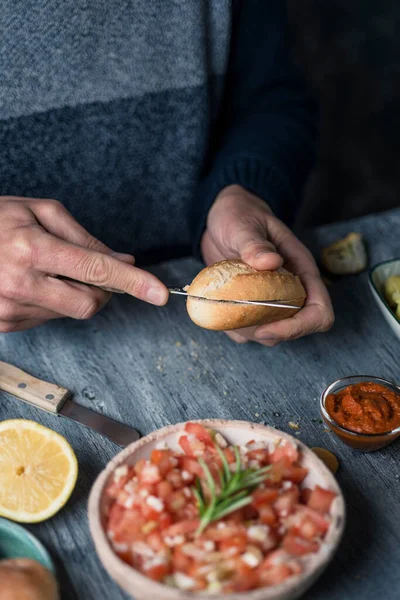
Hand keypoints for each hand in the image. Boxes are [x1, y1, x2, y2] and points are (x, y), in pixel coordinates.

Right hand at [0, 197, 167, 331]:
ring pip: (70, 312)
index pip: (95, 269)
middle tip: (90, 270)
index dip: (132, 282)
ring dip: (73, 293)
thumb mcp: (40, 212)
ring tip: (46, 269)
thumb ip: (84, 238)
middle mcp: (20, 283)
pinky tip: (32, 283)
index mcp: (31, 248)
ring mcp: (10, 309)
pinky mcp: (4, 324)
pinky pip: (49, 319)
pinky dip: (53, 302)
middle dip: (101, 290)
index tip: (160, 293)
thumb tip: (123, 261)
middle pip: (90, 303)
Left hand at [201, 185, 333, 345]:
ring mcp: (272, 299)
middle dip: (269, 333)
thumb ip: (254, 243)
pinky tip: (218, 317)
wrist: (223, 218)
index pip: (319, 311)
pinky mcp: (253, 304)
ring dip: (249, 333)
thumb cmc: (239, 214)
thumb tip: (270, 262)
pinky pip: (248, 329)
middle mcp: (291, 289)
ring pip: (272, 334)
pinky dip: (234, 330)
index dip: (298, 327)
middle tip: (239, 323)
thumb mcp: (244, 224)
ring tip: (225, 316)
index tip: (265, 328)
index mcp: (301, 270)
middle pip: (296, 328)